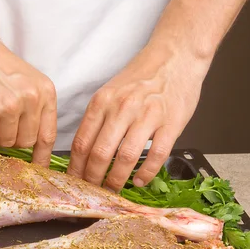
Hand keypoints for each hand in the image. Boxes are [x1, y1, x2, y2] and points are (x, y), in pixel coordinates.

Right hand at [0, 22, 56, 165]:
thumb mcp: (25, 82)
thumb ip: (34, 110)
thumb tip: (33, 145)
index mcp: (45, 91)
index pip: (48, 134)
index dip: (43, 156)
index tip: (40, 170)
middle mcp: (31, 99)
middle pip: (26, 142)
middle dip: (12, 137)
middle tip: (0, 119)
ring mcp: (10, 106)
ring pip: (7, 142)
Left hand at [67, 42, 207, 190]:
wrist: (175, 56)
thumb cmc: (140, 78)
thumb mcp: (109, 93)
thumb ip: (96, 120)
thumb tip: (81, 155)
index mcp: (102, 102)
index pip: (81, 143)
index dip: (76, 169)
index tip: (74, 182)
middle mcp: (122, 108)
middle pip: (100, 154)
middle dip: (93, 179)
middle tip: (92, 192)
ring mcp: (148, 115)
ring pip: (126, 157)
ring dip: (117, 180)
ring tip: (113, 190)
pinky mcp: (171, 122)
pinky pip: (156, 155)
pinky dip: (146, 173)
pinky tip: (139, 181)